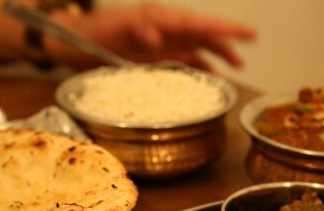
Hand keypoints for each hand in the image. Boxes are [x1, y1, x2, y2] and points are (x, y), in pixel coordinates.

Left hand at [49, 2, 256, 70]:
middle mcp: (164, 30)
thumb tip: (157, 34)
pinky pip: (183, 61)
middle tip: (252, 41)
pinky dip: (199, 67)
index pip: (196, 23)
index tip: (245, 32)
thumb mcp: (110, 28)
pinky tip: (211, 77)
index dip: (222, 28)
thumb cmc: (89, 34)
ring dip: (217, 54)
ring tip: (238, 67)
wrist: (70, 44)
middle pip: (202, 33)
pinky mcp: (156, 57)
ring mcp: (161, 44)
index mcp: (157, 20)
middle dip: (228, 38)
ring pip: (197, 47)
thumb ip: (135, 28)